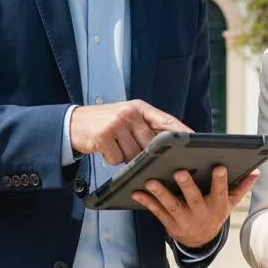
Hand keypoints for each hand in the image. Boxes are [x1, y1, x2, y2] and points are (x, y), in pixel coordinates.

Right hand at [69, 100, 190, 166]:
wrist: (73, 123)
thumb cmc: (105, 123)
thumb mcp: (126, 117)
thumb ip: (146, 126)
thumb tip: (169, 144)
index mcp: (139, 107)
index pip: (166, 120)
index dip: (182, 131)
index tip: (195, 141)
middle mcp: (130, 113)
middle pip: (151, 144)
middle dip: (146, 154)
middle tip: (137, 153)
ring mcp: (117, 124)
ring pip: (134, 154)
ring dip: (126, 157)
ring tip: (116, 147)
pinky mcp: (104, 136)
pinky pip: (117, 158)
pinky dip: (112, 159)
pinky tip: (105, 149)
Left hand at [131, 166, 259, 248]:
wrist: (201, 242)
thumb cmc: (214, 214)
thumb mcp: (229, 203)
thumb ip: (240, 187)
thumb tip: (256, 172)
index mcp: (217, 206)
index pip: (220, 193)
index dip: (220, 181)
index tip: (219, 167)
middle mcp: (201, 214)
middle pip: (194, 199)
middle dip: (187, 185)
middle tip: (179, 171)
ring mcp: (184, 220)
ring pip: (172, 205)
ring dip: (161, 193)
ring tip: (151, 181)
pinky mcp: (169, 224)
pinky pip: (157, 212)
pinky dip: (146, 202)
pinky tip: (137, 192)